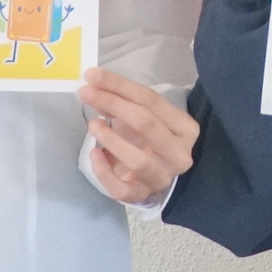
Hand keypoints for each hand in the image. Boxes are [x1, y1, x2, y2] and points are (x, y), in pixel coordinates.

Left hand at [77, 67, 199, 204]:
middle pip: (146, 123)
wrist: (156, 175)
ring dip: (112, 139)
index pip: (150, 100)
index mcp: (185, 128)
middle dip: (113, 104)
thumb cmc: (150, 140)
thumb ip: (124, 102)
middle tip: (86, 93)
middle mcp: (179, 154)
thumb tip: (94, 84)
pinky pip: (122, 189)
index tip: (92, 75)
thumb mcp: (144, 116)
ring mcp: (163, 177)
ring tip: (93, 124)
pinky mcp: (143, 196)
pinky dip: (104, 172)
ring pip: (139, 159)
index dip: (119, 85)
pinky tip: (94, 153)